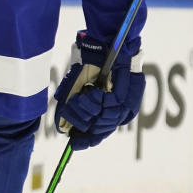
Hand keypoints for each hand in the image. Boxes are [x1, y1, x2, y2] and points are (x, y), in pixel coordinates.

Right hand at [53, 32, 144, 149]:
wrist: (106, 46)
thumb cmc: (92, 65)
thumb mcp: (77, 87)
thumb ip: (71, 106)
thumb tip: (62, 127)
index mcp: (107, 112)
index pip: (99, 134)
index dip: (87, 140)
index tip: (73, 145)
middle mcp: (119, 113)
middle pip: (100, 129)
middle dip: (83, 119)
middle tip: (75, 105)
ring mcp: (126, 107)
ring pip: (105, 119)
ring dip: (89, 108)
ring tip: (83, 95)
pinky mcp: (130, 99)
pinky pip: (111, 107)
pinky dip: (98, 100)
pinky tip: (93, 91)